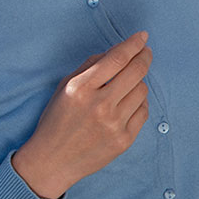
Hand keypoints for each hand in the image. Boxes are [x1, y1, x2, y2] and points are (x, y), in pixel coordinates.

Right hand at [11, 32, 152, 198]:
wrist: (52, 161)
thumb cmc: (57, 121)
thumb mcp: (64, 88)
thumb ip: (89, 67)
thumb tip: (116, 51)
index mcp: (81, 88)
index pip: (117, 59)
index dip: (133, 44)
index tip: (142, 37)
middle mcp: (100, 105)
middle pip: (136, 72)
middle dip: (145, 57)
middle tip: (146, 52)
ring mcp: (114, 124)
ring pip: (142, 90)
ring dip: (138, 82)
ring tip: (127, 85)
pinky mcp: (124, 140)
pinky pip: (143, 111)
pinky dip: (139, 103)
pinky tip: (128, 103)